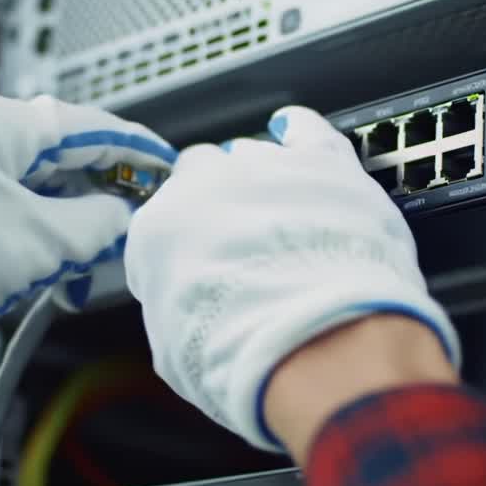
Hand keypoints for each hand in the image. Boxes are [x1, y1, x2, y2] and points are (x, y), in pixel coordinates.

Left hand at [0, 93, 174, 403]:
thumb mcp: (34, 243)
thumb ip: (93, 226)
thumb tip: (119, 218)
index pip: (82, 127)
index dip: (131, 150)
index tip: (162, 165)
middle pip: (45, 161)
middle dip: (83, 208)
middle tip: (112, 244)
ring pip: (10, 193)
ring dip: (41, 235)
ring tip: (51, 280)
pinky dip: (3, 244)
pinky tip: (3, 283)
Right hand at [125, 105, 459, 450]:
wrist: (318, 341)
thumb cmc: (242, 356)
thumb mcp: (177, 355)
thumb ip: (172, 312)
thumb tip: (184, 312)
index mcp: (161, 227)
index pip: (163, 223)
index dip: (186, 248)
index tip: (201, 269)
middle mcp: (207, 184)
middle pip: (203, 176)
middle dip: (218, 206)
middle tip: (242, 247)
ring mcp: (268, 167)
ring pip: (253, 156)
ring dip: (261, 181)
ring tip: (282, 219)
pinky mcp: (324, 164)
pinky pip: (306, 129)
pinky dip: (299, 131)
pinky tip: (295, 133)